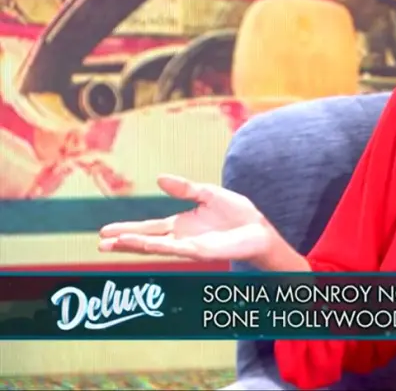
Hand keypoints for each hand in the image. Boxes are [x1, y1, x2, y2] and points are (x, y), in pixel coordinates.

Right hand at [98, 174, 272, 261]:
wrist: (258, 229)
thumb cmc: (237, 214)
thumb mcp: (208, 194)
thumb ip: (184, 188)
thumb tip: (159, 178)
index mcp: (181, 224)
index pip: (148, 228)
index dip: (127, 229)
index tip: (105, 230)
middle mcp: (181, 238)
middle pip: (145, 240)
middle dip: (122, 242)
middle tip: (100, 244)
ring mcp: (188, 247)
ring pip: (155, 247)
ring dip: (133, 246)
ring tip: (111, 245)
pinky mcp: (199, 252)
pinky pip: (173, 249)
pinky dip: (155, 247)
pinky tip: (141, 245)